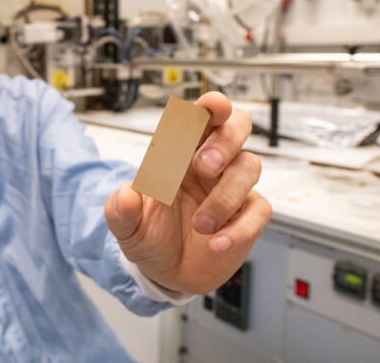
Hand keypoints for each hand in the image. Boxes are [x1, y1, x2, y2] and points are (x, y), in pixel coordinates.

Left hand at [104, 92, 271, 293]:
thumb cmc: (149, 236)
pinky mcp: (248, 215)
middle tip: (203, 166)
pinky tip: (217, 243)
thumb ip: (120, 210)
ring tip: (200, 225)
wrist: (166, 273)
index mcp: (179, 152)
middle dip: (225, 139)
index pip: (198, 117)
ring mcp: (232, 187)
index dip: (209, 106)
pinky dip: (240, 228)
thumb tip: (125, 193)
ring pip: (249, 166)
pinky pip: (259, 209)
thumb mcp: (126, 226)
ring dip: (224, 196)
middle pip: (236, 125)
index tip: (211, 107)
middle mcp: (209, 162)